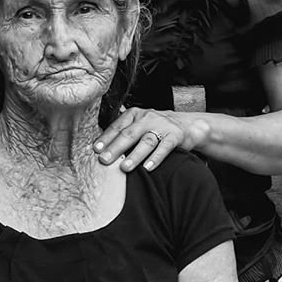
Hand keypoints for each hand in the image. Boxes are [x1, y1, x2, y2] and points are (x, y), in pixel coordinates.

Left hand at [93, 107, 209, 171]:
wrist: (185, 124)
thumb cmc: (155, 127)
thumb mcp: (138, 124)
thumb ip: (123, 132)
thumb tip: (100, 147)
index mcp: (134, 114)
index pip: (117, 126)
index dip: (106, 138)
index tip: (96, 149)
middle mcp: (147, 118)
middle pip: (129, 134)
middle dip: (116, 148)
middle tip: (105, 160)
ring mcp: (161, 126)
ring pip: (146, 141)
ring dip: (134, 155)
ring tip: (124, 167)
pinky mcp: (175, 136)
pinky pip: (164, 147)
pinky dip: (155, 158)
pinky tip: (148, 168)